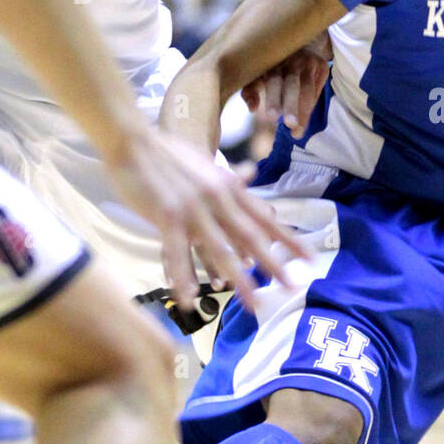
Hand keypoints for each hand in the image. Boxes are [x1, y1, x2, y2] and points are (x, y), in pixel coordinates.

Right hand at [106, 127, 307, 311]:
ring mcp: (193, 208)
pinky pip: (178, 252)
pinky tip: (190, 299)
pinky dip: (184, 277)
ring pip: (220, 249)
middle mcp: (218, 199)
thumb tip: (250, 173)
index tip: (309, 258)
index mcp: (228, 188)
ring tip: (251, 303)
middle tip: (291, 286)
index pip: (264, 219)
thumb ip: (227, 176)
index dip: (288, 239)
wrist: (133, 140)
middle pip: (250, 237)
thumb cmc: (167, 153)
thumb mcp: (205, 163)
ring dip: (237, 279)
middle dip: (272, 264)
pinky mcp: (167, 215)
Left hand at [241, 34, 331, 137]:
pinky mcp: (322, 66)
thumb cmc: (273, 62)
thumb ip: (251, 90)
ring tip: (297, 131)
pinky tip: (303, 121)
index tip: (270, 117)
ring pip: (307, 89)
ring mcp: (309, 62)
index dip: (272, 97)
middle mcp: (291, 60)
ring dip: (303, 112)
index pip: (273, 80)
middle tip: (289, 125)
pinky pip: (316, 90)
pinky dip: (310, 106)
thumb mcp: (258, 71)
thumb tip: (252, 109)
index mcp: (272, 60)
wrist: (302, 41)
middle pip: (291, 84)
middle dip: (291, 105)